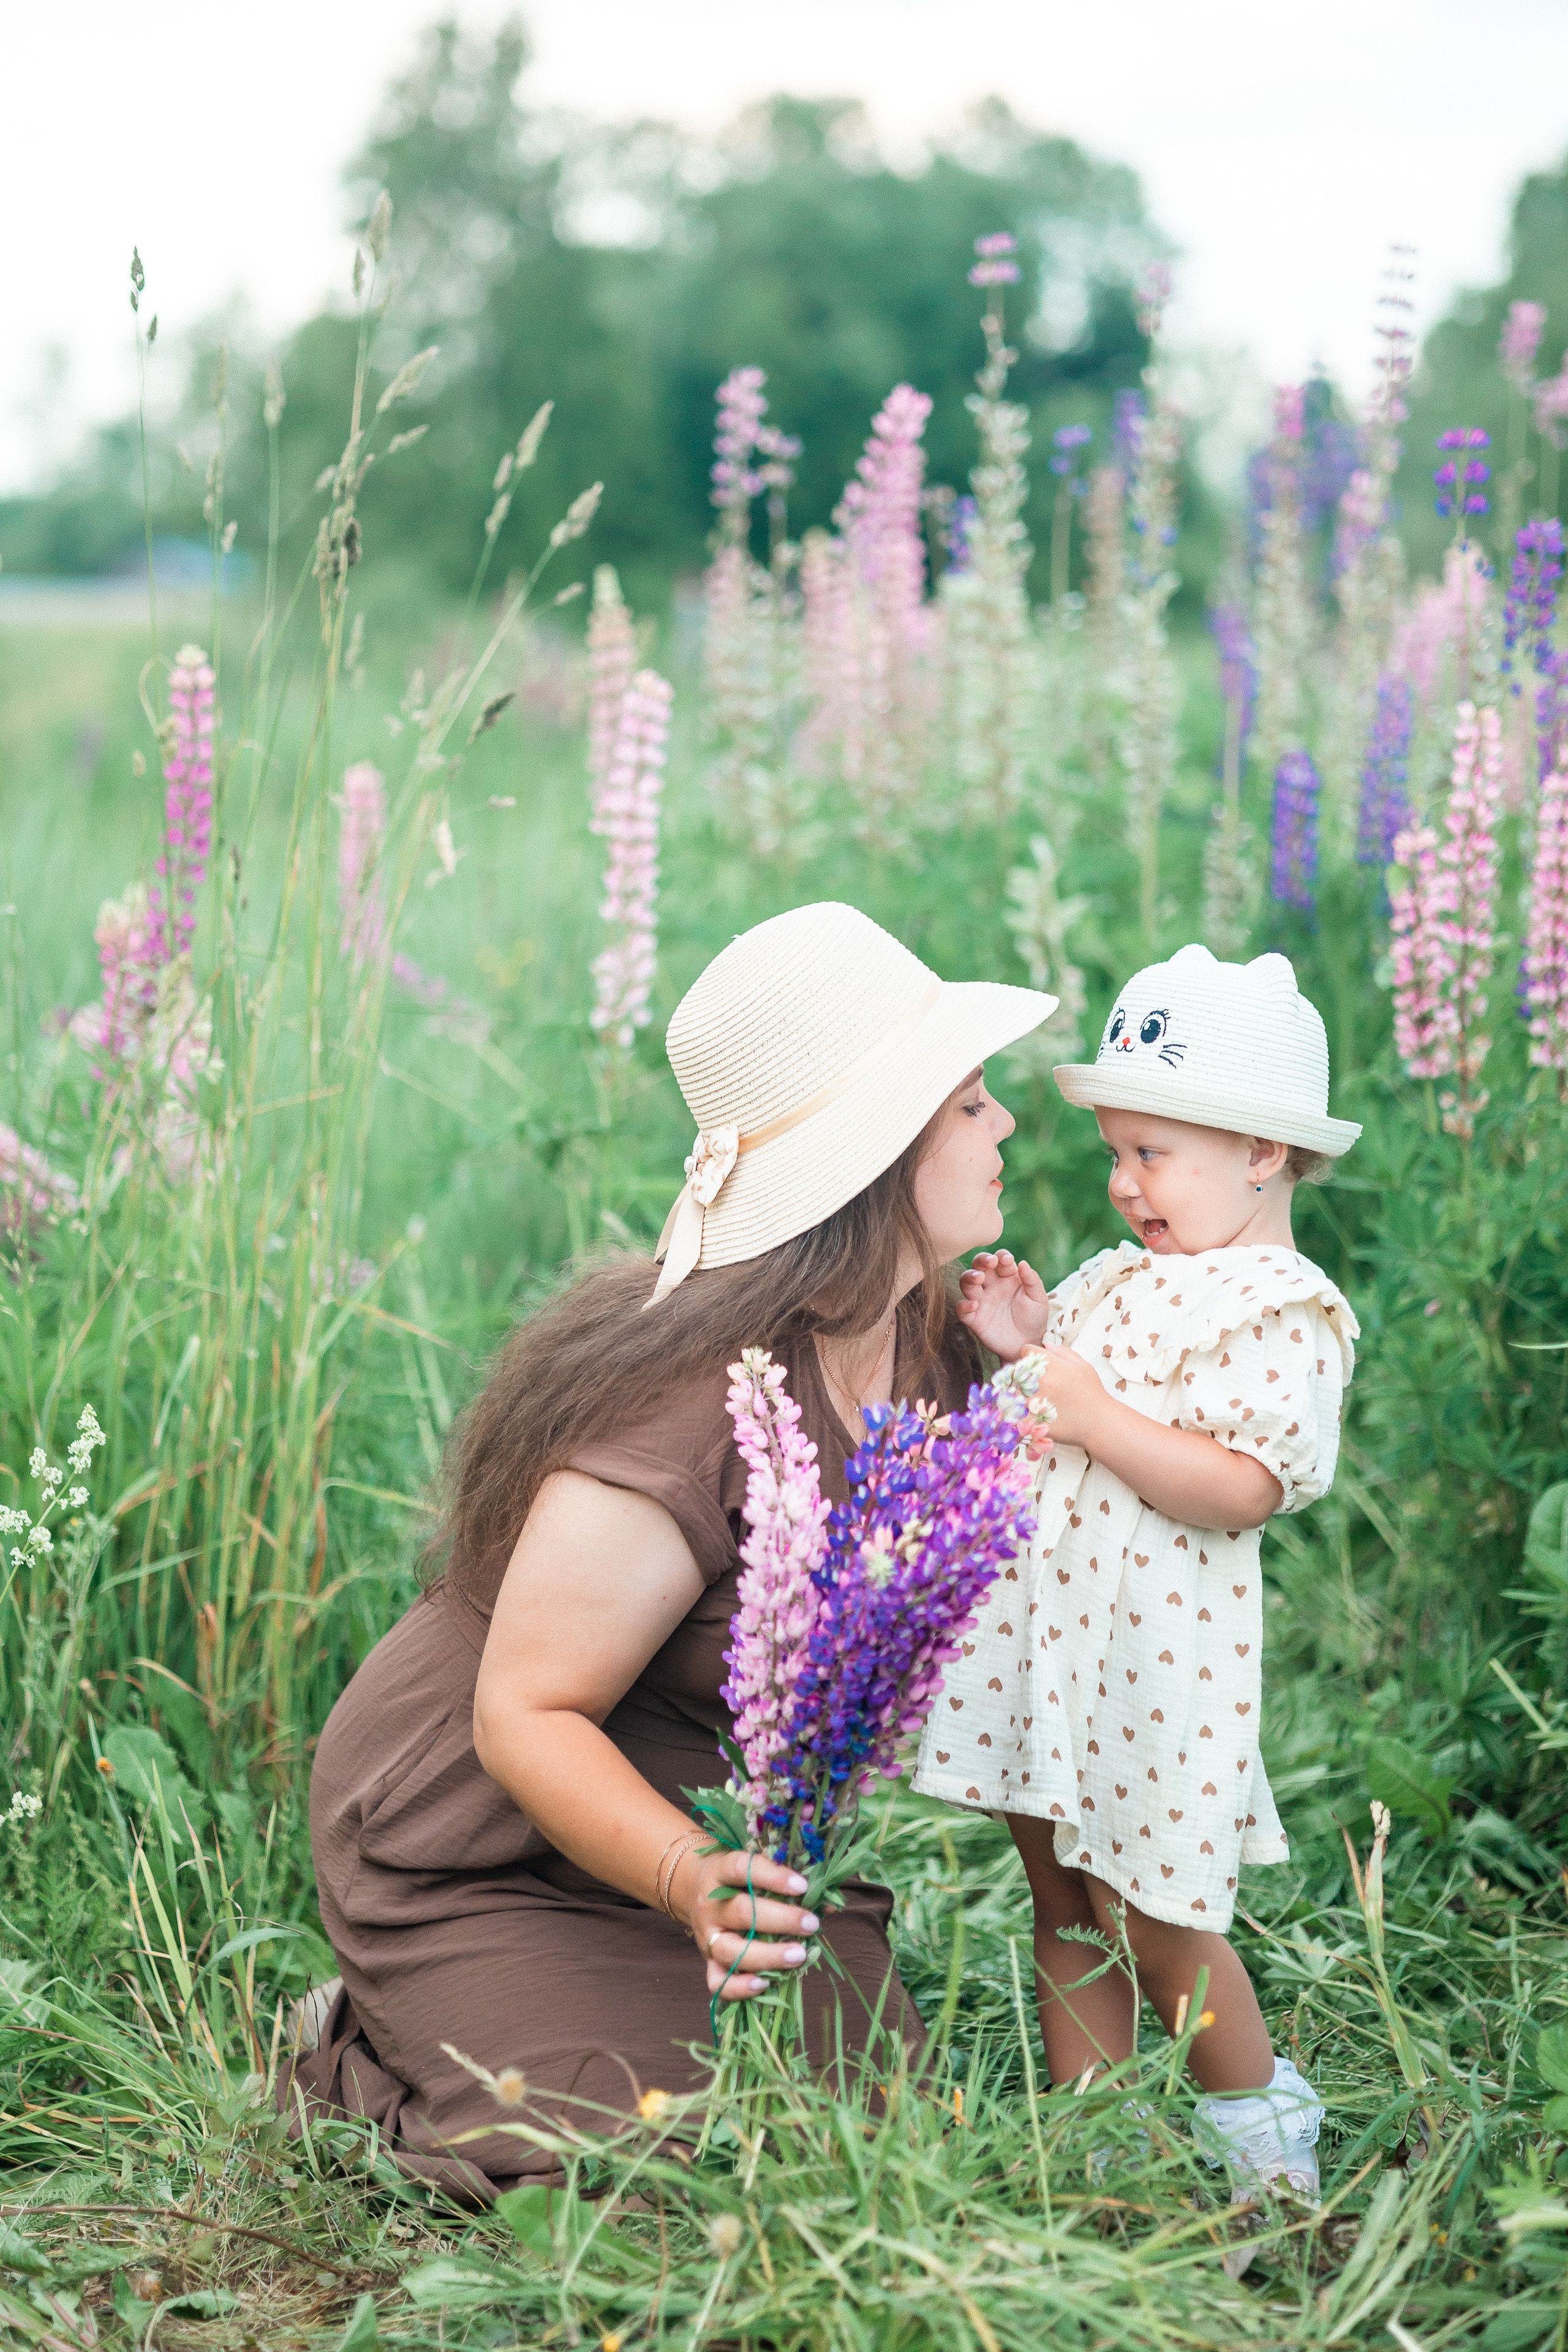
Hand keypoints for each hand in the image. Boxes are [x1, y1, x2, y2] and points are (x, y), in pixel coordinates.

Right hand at [672, 1846, 821, 2002]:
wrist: (693, 1889)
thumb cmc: (737, 1878)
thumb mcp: (754, 1867)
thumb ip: (787, 1880)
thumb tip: (828, 1903)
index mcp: (719, 1871)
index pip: (742, 1869)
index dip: (773, 1877)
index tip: (803, 1885)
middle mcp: (710, 1905)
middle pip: (742, 1913)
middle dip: (781, 1920)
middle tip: (811, 1924)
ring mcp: (707, 1937)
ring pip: (732, 1951)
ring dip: (769, 1956)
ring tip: (800, 1955)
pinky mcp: (707, 1962)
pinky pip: (718, 1983)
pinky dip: (740, 1987)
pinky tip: (766, 1983)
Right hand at [957, 1250, 1050, 1361]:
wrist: (1028, 1345)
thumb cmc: (1034, 1319)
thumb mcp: (1039, 1299)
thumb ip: (1032, 1281)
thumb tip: (1023, 1263)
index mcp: (1008, 1278)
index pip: (999, 1260)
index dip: (1000, 1256)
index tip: (1006, 1260)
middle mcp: (992, 1286)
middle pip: (979, 1266)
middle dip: (981, 1260)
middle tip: (989, 1262)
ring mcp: (981, 1301)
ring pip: (966, 1283)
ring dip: (969, 1278)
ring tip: (978, 1279)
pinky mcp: (974, 1319)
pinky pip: (962, 1310)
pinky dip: (963, 1305)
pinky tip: (973, 1305)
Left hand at [1025, 1342, 1110, 1451]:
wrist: (1099, 1422)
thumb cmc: (1092, 1393)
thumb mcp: (1082, 1365)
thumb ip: (1062, 1352)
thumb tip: (1046, 1345)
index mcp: (1050, 1364)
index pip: (1025, 1351)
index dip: (1030, 1357)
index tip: (1037, 1366)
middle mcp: (1038, 1379)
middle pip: (1016, 1370)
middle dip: (1023, 1375)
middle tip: (1035, 1385)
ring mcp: (1032, 1400)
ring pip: (1012, 1390)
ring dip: (1018, 1393)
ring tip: (1032, 1400)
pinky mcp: (1030, 1419)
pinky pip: (1014, 1413)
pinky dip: (1018, 1412)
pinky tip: (1029, 1414)